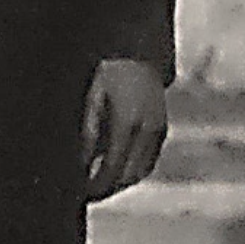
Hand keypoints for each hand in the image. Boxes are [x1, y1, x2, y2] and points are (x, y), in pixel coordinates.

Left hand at [81, 58, 166, 201]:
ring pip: (140, 171)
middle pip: (127, 176)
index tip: (82, 193)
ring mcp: (158, 129)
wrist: (139, 50)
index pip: (112, 169)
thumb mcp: (93, 96)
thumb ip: (88, 132)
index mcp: (128, 122)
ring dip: (121, 182)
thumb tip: (82, 165)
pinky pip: (149, 160)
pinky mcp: (162, 128)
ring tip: (100, 183)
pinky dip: (133, 170)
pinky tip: (117, 168)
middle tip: (88, 192)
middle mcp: (147, 129)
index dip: (97, 186)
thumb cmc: (110, 70)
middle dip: (108, 188)